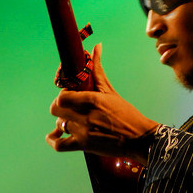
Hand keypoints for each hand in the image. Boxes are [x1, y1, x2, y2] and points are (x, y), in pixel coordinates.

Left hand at [46, 44, 158, 163]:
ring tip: (71, 119)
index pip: (63, 96)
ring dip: (63, 120)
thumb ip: (98, 70)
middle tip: (69, 105)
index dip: (63, 94)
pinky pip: (59, 145)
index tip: (70, 93)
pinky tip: (53, 135)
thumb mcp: (111, 91)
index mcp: (93, 100)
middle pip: (56, 109)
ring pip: (59, 124)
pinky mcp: (84, 146)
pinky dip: (53, 139)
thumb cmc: (127, 113)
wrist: (139, 138)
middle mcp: (86, 116)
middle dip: (60, 105)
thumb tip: (96, 46)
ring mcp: (84, 133)